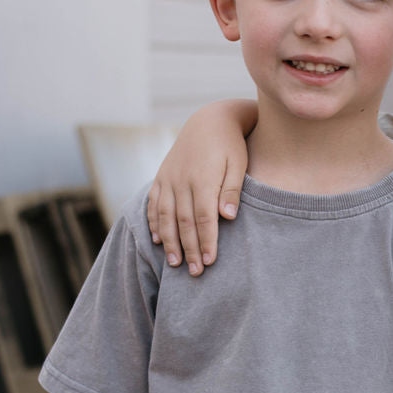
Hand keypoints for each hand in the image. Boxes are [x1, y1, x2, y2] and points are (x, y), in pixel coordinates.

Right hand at [146, 105, 249, 273]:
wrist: (209, 120)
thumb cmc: (230, 145)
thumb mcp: (238, 164)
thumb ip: (231, 190)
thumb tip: (227, 217)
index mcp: (202, 178)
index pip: (203, 218)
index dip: (206, 241)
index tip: (210, 261)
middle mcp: (181, 180)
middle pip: (183, 222)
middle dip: (189, 249)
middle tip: (196, 272)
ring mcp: (168, 178)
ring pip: (165, 216)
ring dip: (169, 242)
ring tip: (175, 264)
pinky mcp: (162, 176)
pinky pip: (154, 203)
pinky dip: (154, 223)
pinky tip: (158, 240)